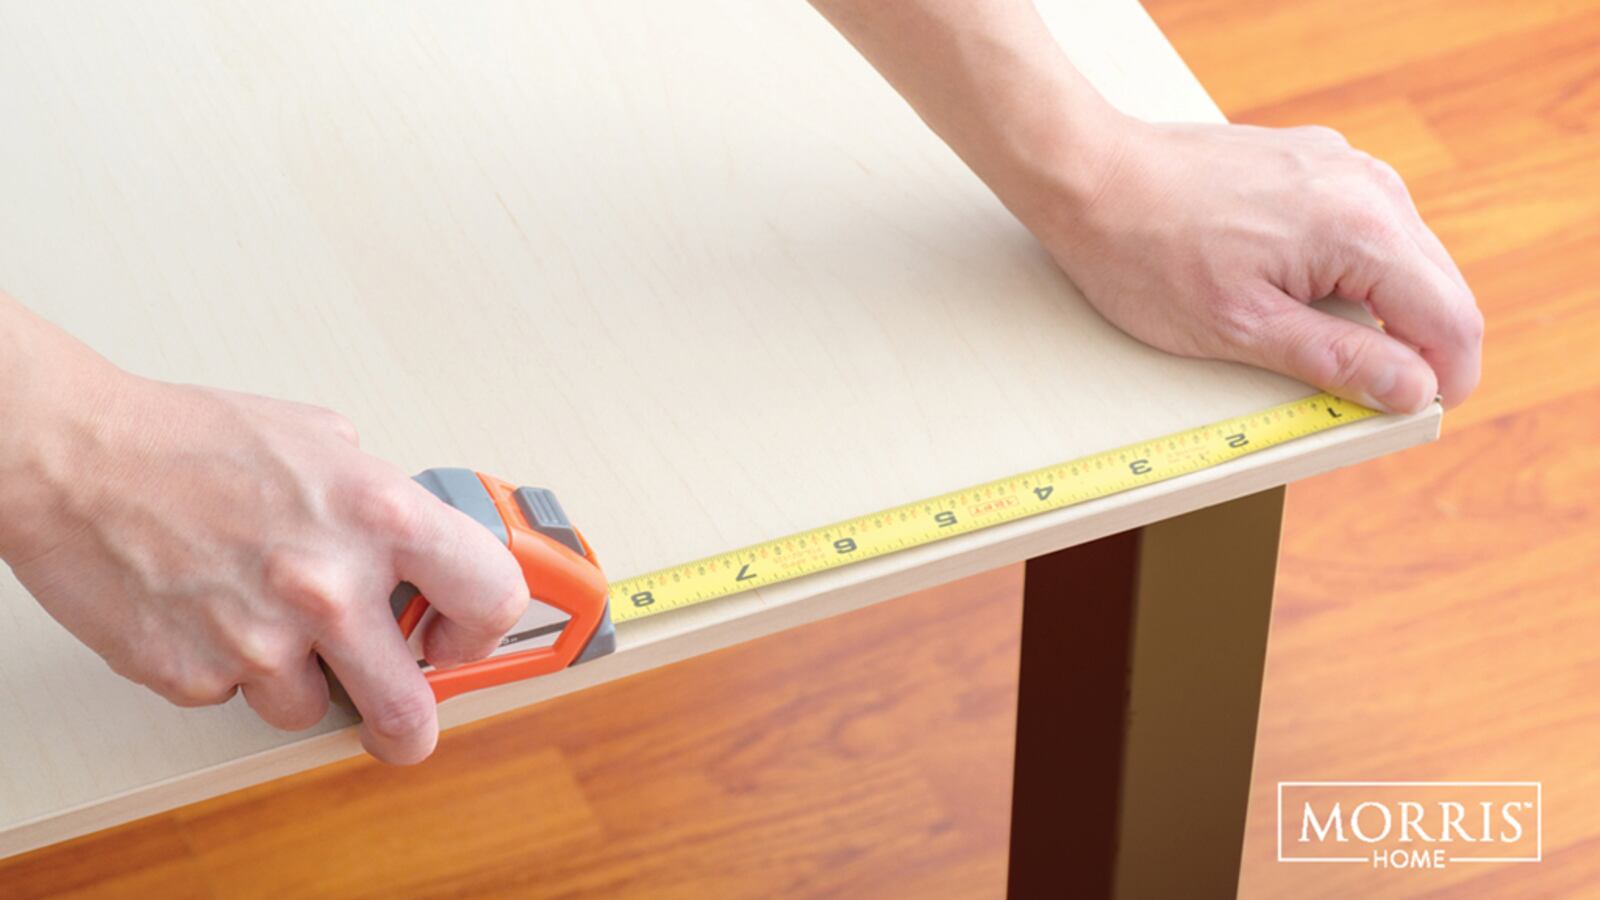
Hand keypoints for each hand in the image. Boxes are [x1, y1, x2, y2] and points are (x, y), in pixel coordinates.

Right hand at [0, 367, 527, 763]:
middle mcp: (331, 585)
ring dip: (297, 677)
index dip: (483, 627)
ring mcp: (262, 641)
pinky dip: (226, 667)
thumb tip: (412, 544)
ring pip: (311, 709)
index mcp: (381, 516)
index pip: (492, 595)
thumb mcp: (324, 441)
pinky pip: (235, 697)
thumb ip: (379, 501)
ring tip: (260, 612)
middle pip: (410, 708)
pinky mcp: (196, 677)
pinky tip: (206, 610)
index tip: (460, 637)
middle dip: (410, 725)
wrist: (75, 459)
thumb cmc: (190, 441)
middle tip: (404, 721)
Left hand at [1042, 119, 1481, 412]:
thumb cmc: (1147, 256)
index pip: (1452, 322)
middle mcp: (1370, 186)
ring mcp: (1344, 166)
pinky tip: (1295, 294)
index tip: (1408, 416)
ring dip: (1379, 310)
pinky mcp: (1315, 162)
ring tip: (1315, 345)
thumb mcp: (1241, 329)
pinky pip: (1363, 226)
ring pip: (1404, 258)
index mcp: (1364, 229)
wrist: (1090, 177)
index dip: (1442, 382)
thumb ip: (1337, 361)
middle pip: (1437, 288)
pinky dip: (1349, 270)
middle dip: (1412, 347)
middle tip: (1356, 393)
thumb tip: (1414, 390)